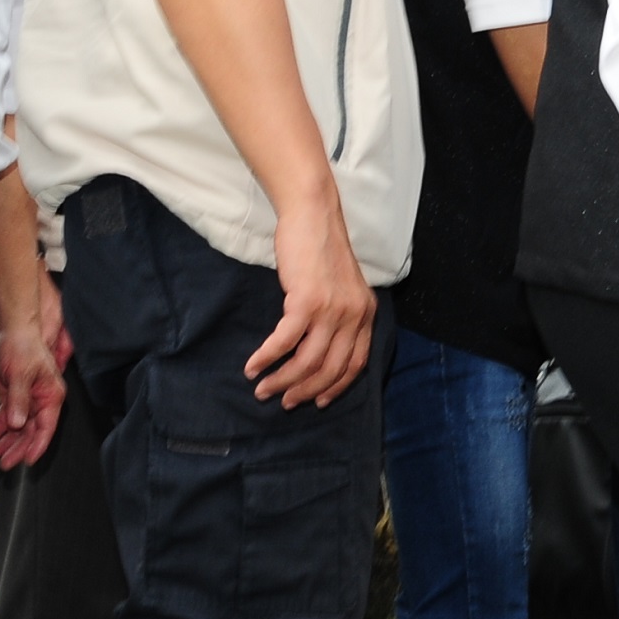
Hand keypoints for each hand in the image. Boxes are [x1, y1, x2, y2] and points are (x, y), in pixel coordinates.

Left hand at [0, 271, 67, 468]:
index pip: (46, 427)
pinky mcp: (14, 396)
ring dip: (6, 441)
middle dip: (18, 447)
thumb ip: (19, 400)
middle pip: (32, 431)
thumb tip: (17, 423)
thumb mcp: (20, 374)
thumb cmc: (22, 346)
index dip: (37, 445)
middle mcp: (42, 400)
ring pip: (18, 427)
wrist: (10, 330)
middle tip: (5, 463)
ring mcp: (28, 399)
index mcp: (51, 395)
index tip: (26, 460)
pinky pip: (7, 417)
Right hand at [245, 188, 376, 407]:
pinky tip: (253, 366)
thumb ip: (340, 315)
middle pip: (331, 370)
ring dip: (282, 380)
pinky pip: (284, 342)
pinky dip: (266, 358)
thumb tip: (319, 346)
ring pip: (307, 362)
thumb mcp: (343, 287)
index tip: (318, 402)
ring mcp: (332, 311)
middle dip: (305, 391)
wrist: (313, 216)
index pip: (356, 364)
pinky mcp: (307, 302)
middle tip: (284, 401)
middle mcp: (354, 316)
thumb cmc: (321, 250)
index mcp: (366, 315)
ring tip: (263, 389)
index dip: (335, 387)